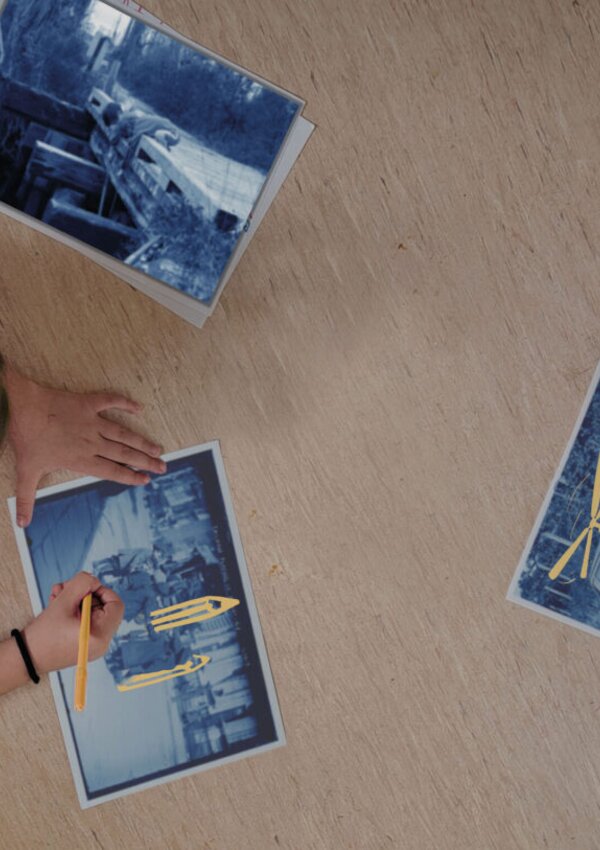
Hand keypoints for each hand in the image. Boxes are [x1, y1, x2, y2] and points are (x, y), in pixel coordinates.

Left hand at [4, 363, 165, 526]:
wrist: (22, 407)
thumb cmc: (26, 438)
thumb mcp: (26, 472)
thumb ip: (27, 499)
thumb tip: (23, 524)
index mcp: (81, 459)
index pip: (112, 471)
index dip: (130, 477)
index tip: (145, 480)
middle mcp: (92, 442)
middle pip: (125, 454)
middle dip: (146, 461)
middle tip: (162, 466)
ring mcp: (92, 421)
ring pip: (123, 434)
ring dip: (142, 442)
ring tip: (158, 448)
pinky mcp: (88, 404)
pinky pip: (112, 401)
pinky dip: (126, 404)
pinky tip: (139, 409)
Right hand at [23, 572, 124, 673]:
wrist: (25, 658)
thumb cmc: (43, 634)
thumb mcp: (64, 601)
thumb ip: (82, 584)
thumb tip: (94, 580)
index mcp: (100, 635)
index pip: (116, 605)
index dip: (102, 590)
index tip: (85, 587)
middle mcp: (101, 643)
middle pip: (102, 606)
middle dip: (84, 593)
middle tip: (64, 588)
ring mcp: (92, 644)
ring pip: (91, 611)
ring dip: (75, 599)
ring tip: (56, 595)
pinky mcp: (83, 643)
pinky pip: (85, 620)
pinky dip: (73, 609)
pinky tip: (56, 604)